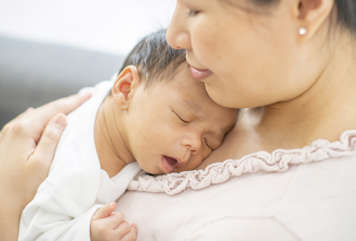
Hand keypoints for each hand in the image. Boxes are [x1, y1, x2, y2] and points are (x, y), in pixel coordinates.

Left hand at [0, 92, 90, 240]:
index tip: (89, 95)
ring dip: (55, 110)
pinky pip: (29, 123)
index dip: (74, 101)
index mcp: (24, 130)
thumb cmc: (20, 189)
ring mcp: (9, 134)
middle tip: (84, 97)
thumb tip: (61, 117)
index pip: (54, 109)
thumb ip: (51, 138)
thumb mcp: (41, 164)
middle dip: (66, 103)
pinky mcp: (8, 142)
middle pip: (45, 109)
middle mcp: (14, 128)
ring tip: (70, 106)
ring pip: (37, 115)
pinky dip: (44, 118)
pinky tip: (47, 118)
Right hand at [91, 203, 136, 240]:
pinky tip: (127, 234)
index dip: (117, 216)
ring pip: (131, 233)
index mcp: (103, 228)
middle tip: (114, 227)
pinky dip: (131, 236)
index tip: (112, 220)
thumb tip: (114, 204)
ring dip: (127, 231)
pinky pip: (132, 240)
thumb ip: (105, 209)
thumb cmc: (94, 231)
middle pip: (126, 224)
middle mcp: (110, 237)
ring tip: (119, 232)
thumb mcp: (95, 219)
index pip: (120, 216)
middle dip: (122, 224)